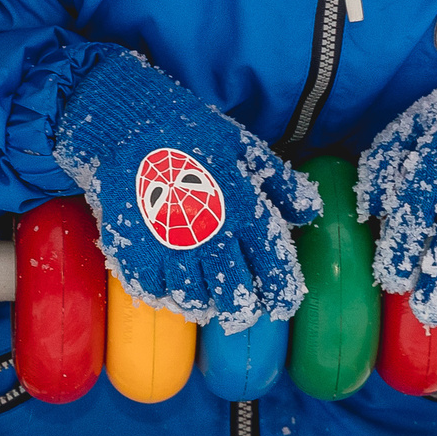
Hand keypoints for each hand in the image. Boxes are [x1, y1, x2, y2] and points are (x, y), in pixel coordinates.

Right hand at [50, 48, 321, 329]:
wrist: (128, 125)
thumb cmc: (191, 132)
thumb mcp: (244, 148)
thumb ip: (281, 183)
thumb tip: (309, 211)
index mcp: (245, 215)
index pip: (275, 275)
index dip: (283, 297)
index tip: (280, 302)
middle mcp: (211, 240)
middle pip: (236, 303)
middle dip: (244, 310)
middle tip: (241, 304)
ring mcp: (171, 250)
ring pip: (196, 302)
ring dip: (205, 301)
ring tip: (205, 289)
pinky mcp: (135, 252)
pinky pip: (155, 292)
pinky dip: (165, 292)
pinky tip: (170, 279)